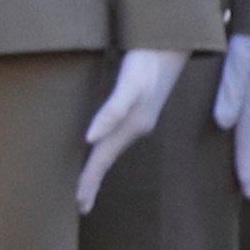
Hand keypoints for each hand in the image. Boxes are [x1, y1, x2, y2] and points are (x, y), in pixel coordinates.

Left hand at [73, 47, 186, 215]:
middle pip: (107, 160)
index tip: (79, 204)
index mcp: (132, 126)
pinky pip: (115, 138)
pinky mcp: (137, 111)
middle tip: (80, 206)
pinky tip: (98, 149)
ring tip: (85, 186)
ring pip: (111, 150)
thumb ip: (112, 110)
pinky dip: (104, 151)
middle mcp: (136, 127)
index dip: (89, 181)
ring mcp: (138, 120)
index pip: (103, 159)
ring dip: (98, 169)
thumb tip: (89, 138)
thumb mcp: (130, 83)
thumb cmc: (148, 60)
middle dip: (93, 183)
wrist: (170, 42)